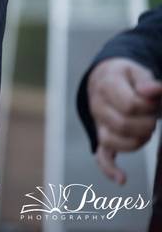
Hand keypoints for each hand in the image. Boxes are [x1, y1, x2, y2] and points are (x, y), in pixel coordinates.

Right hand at [87, 57, 161, 183]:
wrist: (105, 79)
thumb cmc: (127, 78)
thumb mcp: (136, 71)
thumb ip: (146, 81)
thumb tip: (151, 91)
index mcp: (106, 85)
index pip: (131, 105)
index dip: (149, 107)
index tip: (153, 102)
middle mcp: (97, 106)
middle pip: (123, 125)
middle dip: (147, 124)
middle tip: (152, 117)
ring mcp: (98, 124)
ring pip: (115, 142)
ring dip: (138, 140)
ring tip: (146, 130)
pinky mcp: (102, 137)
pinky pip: (102, 156)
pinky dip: (110, 169)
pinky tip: (122, 179)